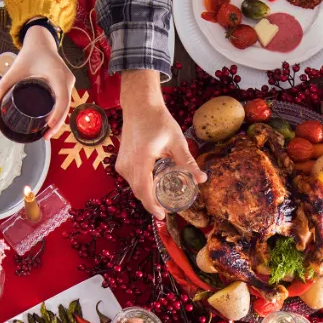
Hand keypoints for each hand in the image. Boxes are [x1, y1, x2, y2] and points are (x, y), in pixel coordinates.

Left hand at [0, 25, 74, 139]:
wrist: (42, 42)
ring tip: (48, 133)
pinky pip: (66, 100)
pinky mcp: (68, 84)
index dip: (57, 116)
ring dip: (59, 119)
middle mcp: (67, 80)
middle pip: (65, 107)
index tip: (48, 127)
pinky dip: (60, 112)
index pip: (62, 100)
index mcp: (57, 75)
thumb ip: (3, 84)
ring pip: (67, 105)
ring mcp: (69, 82)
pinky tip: (53, 122)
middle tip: (45, 136)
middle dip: (57, 123)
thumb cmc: (30, 54)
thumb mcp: (16, 69)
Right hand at [116, 70, 206, 219]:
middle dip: (152, 203)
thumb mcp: (177, 141)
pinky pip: (132, 180)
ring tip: (163, 199)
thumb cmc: (158, 121)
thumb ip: (188, 162)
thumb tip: (202, 179)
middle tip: (168, 209)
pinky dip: (143, 186)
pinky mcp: (121, 163)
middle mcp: (127, 165)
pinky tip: (154, 186)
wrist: (139, 106)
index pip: (144, 191)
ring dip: (147, 195)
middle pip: (139, 193)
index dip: (153, 206)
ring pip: (135, 187)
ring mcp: (122, 165)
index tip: (163, 216)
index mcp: (141, 160)